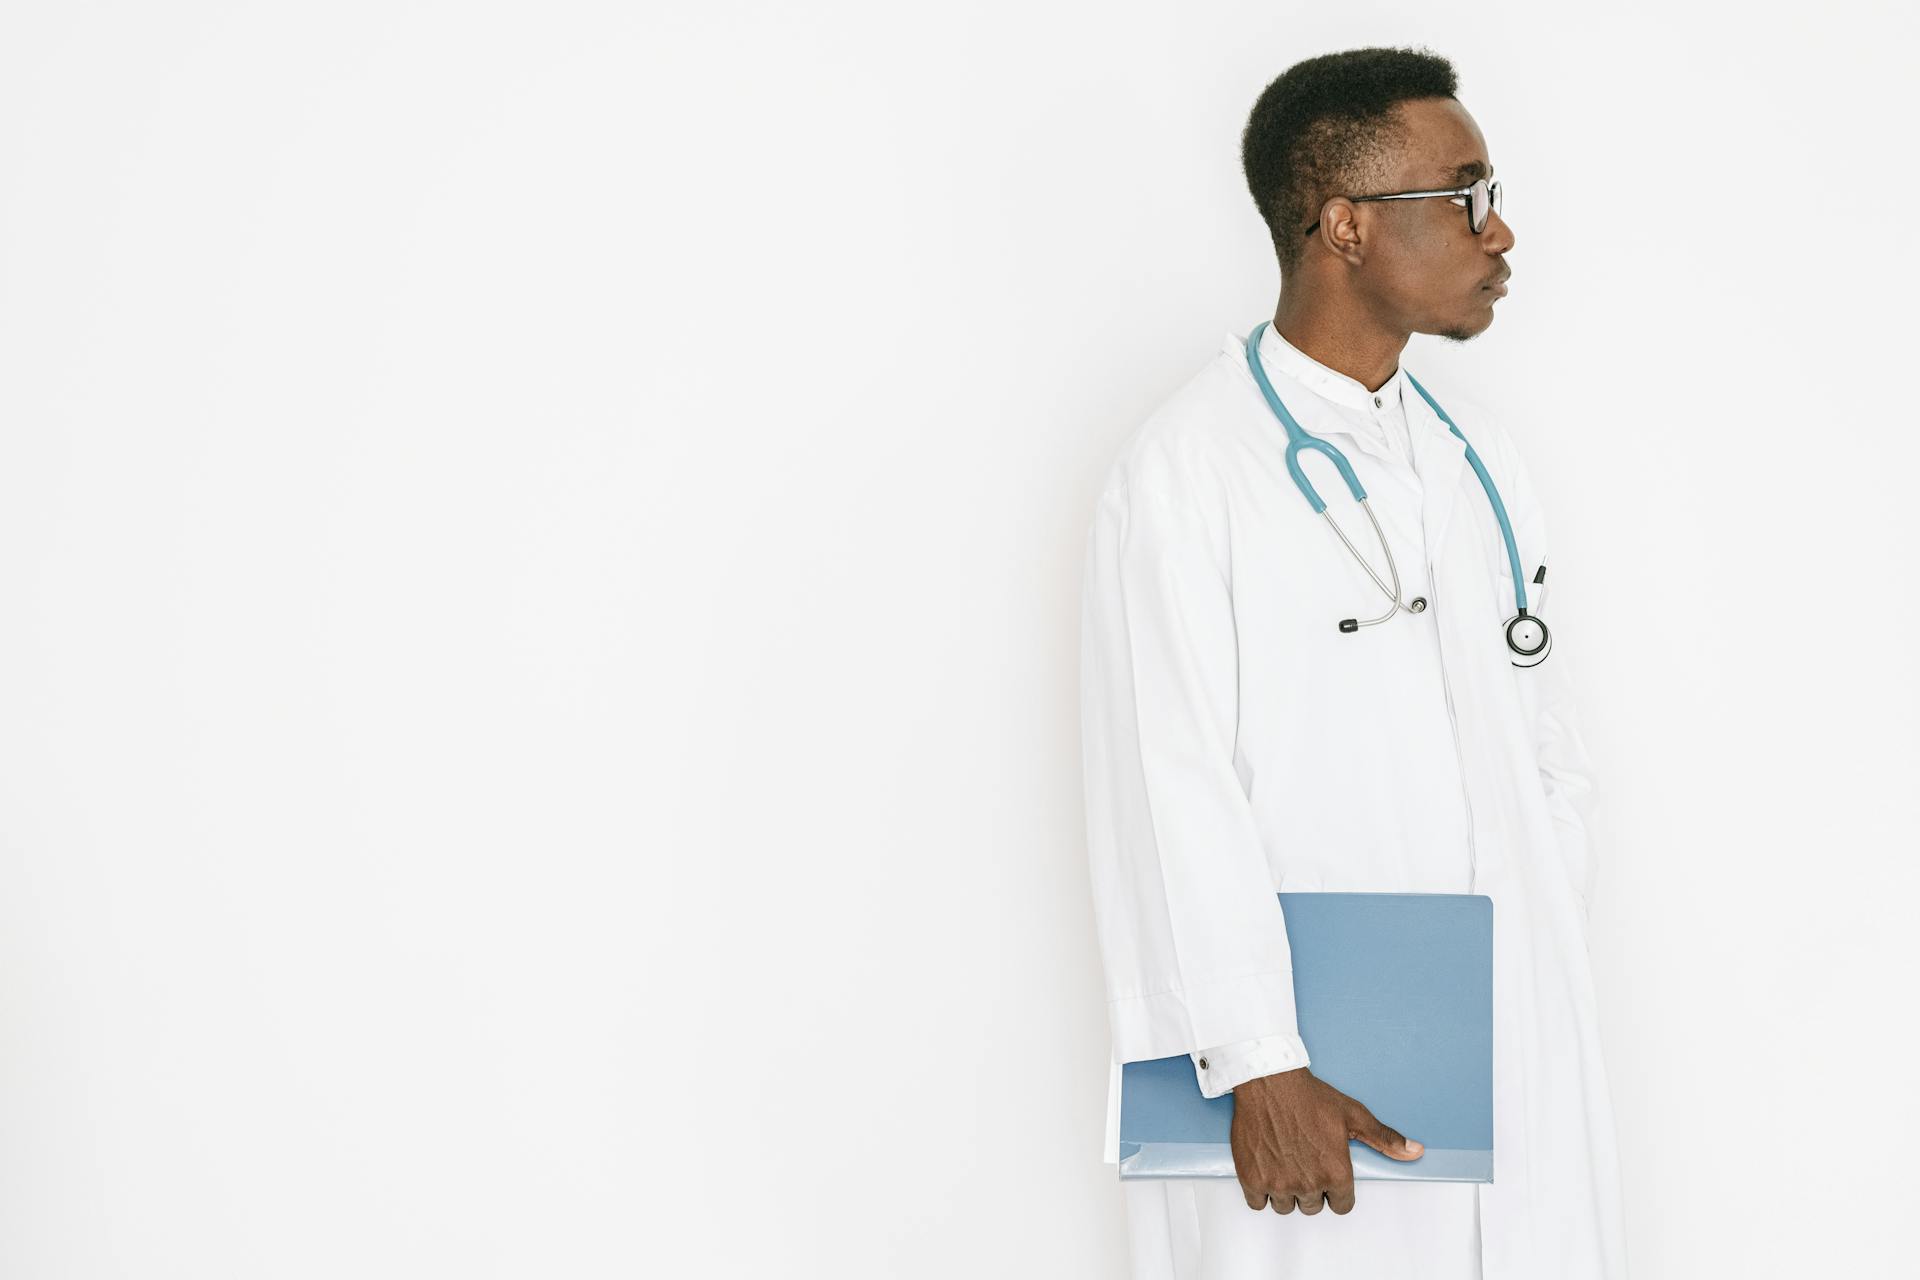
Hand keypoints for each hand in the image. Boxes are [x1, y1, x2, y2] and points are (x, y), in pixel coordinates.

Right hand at [1228, 1067, 1423, 1214]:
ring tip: (1284, 1163)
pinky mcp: (1252, 1179)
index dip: (1335, 1188)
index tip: (1326, 1172)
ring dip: (1285, 1191)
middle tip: (1303, 1161)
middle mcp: (1309, 1182)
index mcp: (1336, 1172)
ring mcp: (1278, 1182)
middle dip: (1310, 1188)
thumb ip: (1384, 1138)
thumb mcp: (1353, 1114)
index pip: (1342, 1205)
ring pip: (1285, 1206)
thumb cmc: (1309, 1096)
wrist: (1269, 1080)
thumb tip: (1414, 1151)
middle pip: (1313, 1207)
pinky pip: (1257, 1204)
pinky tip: (1265, 1169)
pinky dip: (1260, 1191)